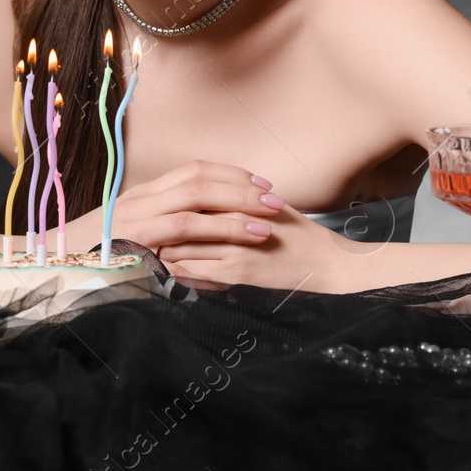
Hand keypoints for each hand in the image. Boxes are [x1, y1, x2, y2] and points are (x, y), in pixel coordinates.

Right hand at [76, 159, 286, 253]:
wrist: (48, 271)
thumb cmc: (91, 264)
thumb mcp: (129, 242)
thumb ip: (161, 236)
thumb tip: (200, 242)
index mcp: (142, 195)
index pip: (193, 170)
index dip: (230, 174)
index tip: (260, 183)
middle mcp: (141, 198)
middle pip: (199, 177)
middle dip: (242, 186)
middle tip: (276, 198)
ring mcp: (137, 216)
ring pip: (196, 199)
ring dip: (238, 208)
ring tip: (270, 219)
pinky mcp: (136, 239)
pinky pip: (184, 229)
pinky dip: (219, 231)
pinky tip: (245, 238)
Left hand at [156, 199, 344, 291]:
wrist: (327, 262)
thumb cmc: (299, 235)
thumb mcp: (267, 208)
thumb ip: (237, 200)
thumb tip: (207, 198)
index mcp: (238, 201)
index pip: (192, 198)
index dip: (169, 207)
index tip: (153, 214)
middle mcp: (232, 220)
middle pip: (181, 219)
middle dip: (159, 227)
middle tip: (143, 233)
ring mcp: (233, 246)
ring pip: (181, 245)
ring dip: (162, 249)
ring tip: (148, 252)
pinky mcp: (235, 272)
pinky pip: (194, 270)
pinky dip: (176, 270)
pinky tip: (167, 272)